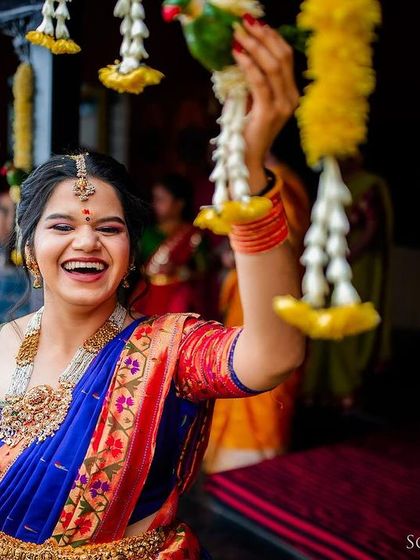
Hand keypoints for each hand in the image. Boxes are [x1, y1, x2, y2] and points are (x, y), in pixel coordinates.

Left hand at [233, 18, 298, 190]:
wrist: (248, 159)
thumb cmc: (247, 131)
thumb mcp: (254, 102)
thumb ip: (255, 82)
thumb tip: (242, 53)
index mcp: (291, 93)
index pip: (286, 57)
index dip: (272, 37)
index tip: (256, 22)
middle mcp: (292, 97)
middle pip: (282, 56)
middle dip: (263, 35)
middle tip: (244, 22)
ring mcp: (283, 105)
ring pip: (273, 66)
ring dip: (254, 46)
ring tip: (237, 33)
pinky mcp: (270, 112)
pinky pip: (259, 81)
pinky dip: (248, 64)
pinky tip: (237, 53)